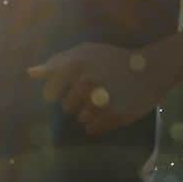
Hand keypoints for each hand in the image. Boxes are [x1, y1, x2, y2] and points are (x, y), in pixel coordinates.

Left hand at [26, 42, 173, 136]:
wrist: (152, 70)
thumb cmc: (114, 60)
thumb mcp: (85, 52)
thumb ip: (56, 62)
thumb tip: (30, 73)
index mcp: (75, 65)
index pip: (50, 94)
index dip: (59, 93)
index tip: (72, 88)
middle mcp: (86, 82)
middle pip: (66, 108)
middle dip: (78, 103)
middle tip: (96, 92)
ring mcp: (101, 100)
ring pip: (80, 119)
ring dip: (90, 113)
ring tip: (105, 101)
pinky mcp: (115, 116)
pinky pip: (93, 129)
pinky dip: (99, 124)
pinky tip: (109, 111)